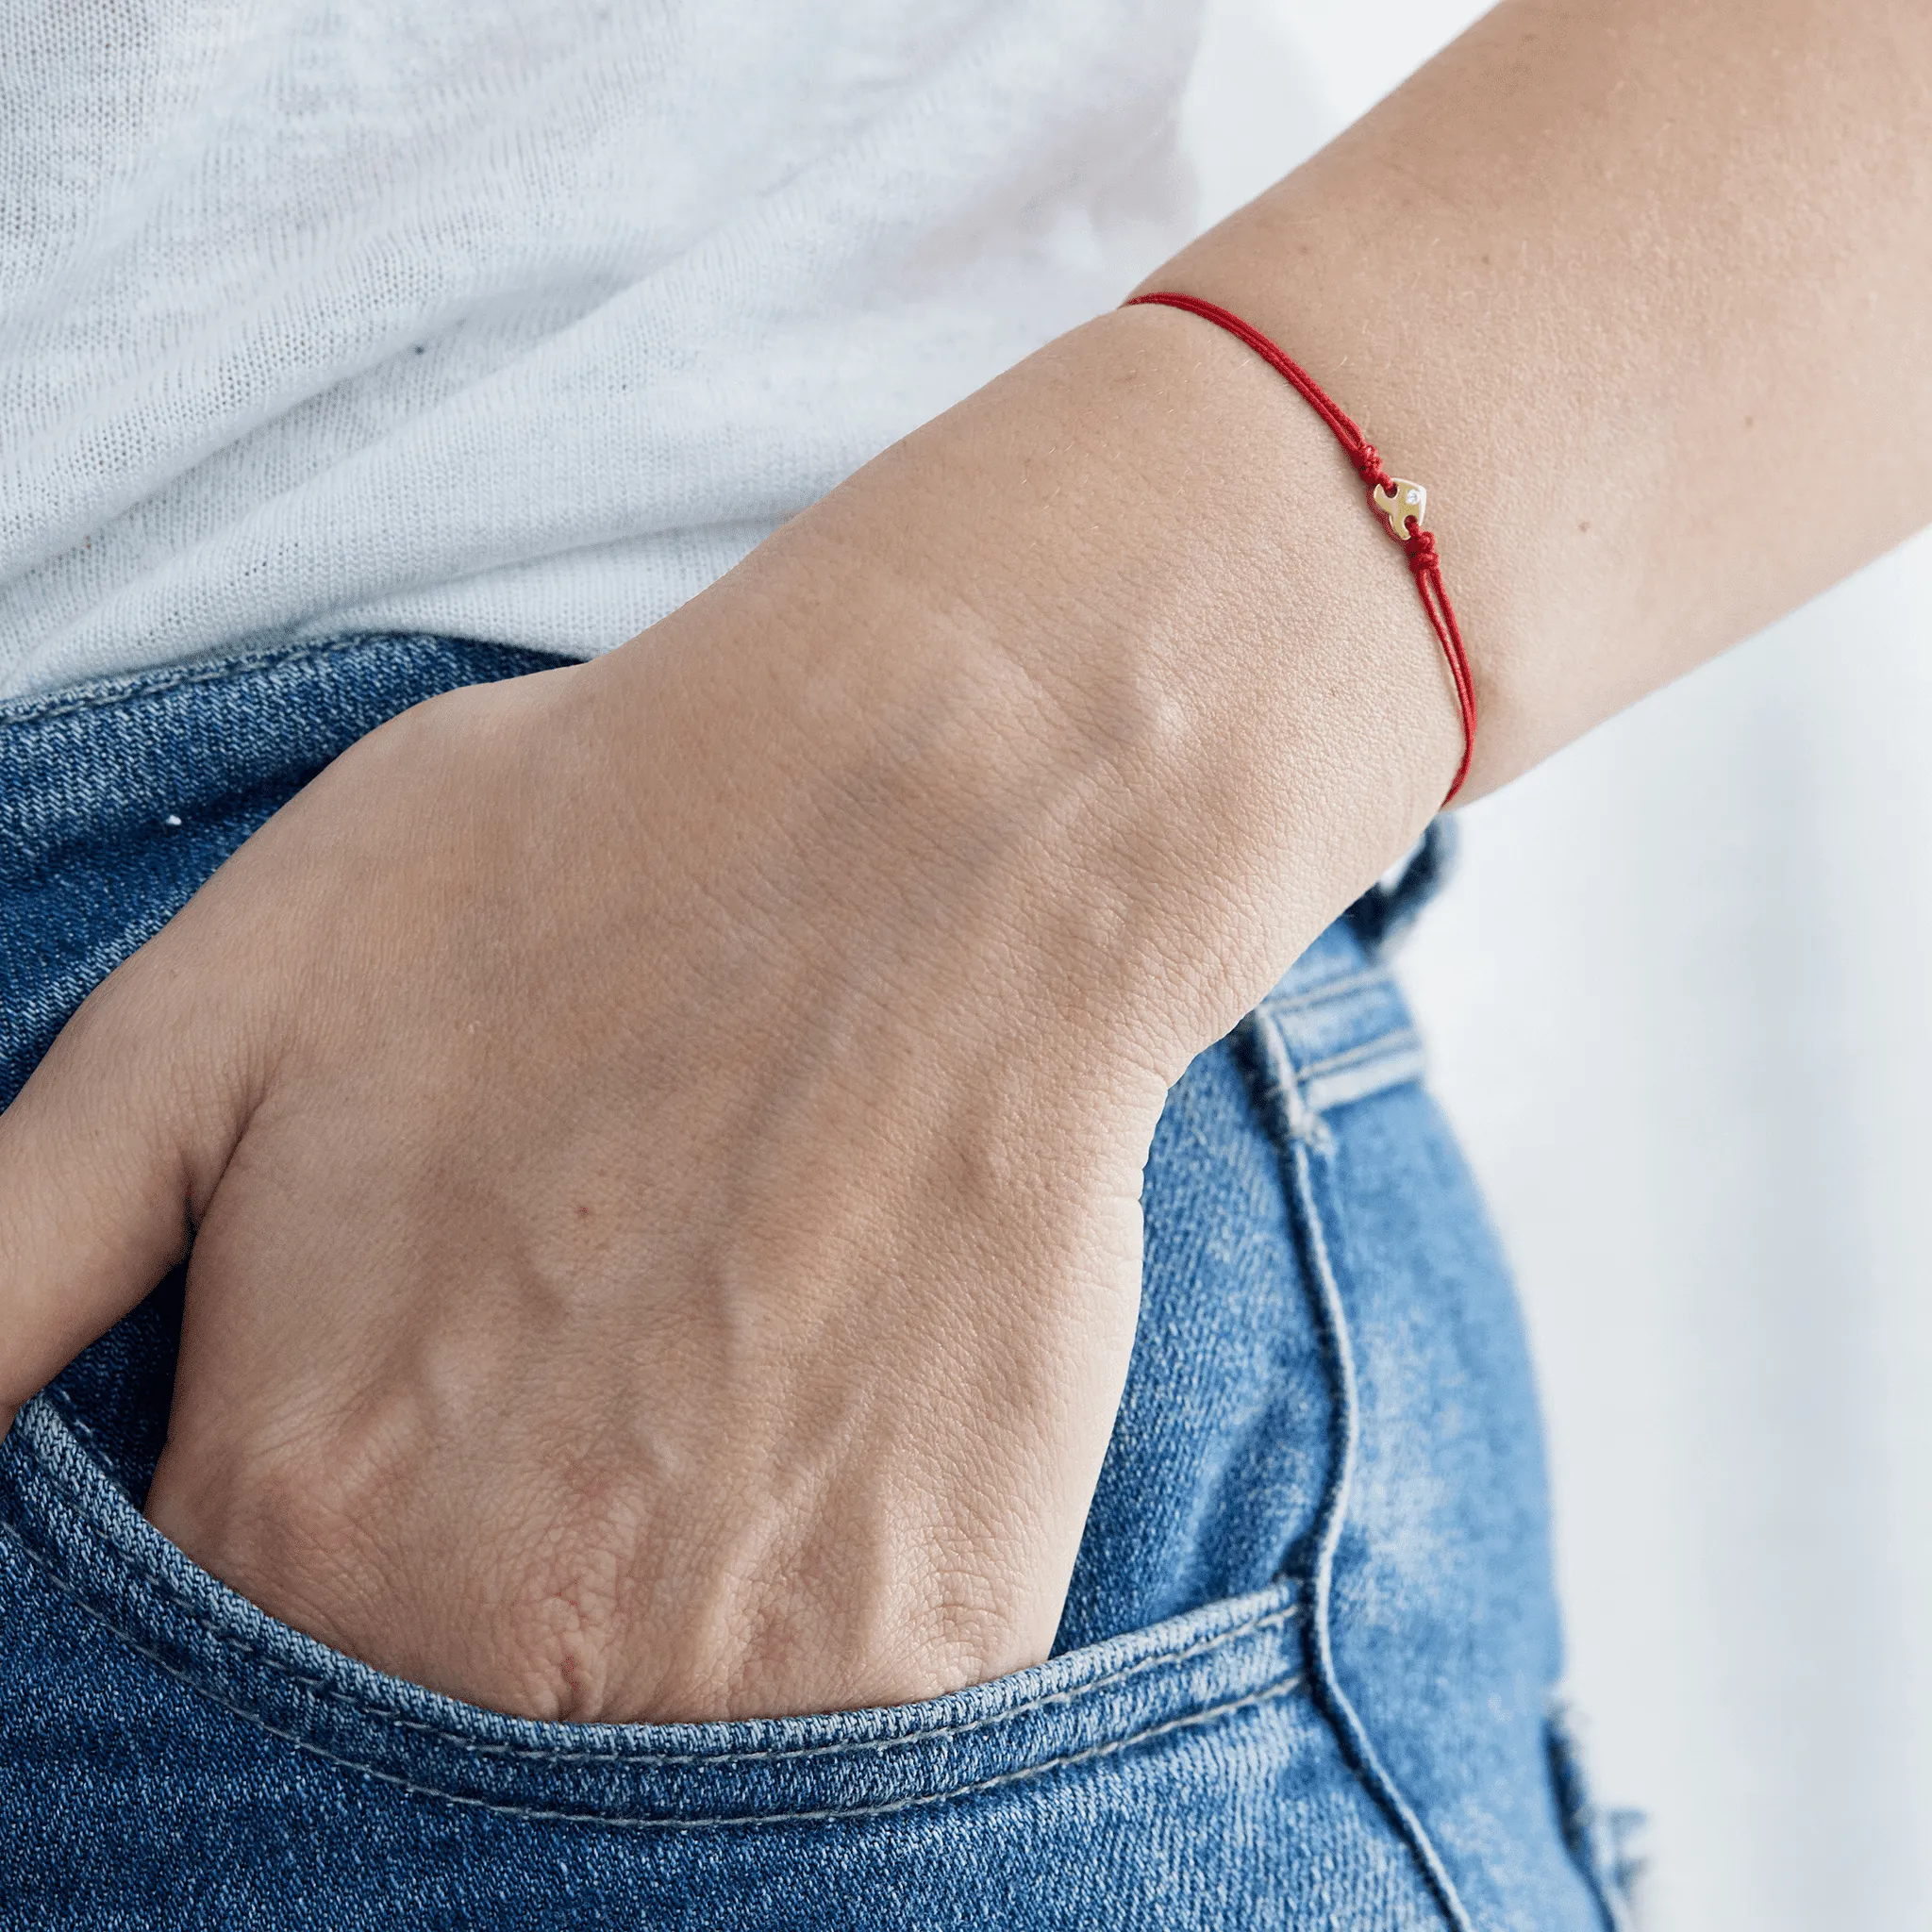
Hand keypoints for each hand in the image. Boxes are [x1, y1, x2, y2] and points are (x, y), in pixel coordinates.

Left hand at [0, 314, 1446, 1720]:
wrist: (941, 829)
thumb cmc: (585, 872)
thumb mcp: (217, 1010)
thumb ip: (3, 1270)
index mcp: (300, 1506)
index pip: (225, 1696)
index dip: (320, 1546)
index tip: (424, 1423)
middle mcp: (505, 1635)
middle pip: (440, 1735)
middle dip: (486, 1581)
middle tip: (585, 1372)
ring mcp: (744, 1668)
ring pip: (636, 1755)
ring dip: (654, 1607)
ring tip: (711, 1373)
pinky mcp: (942, 1641)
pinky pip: (828, 1742)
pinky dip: (810, 1615)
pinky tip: (824, 1414)